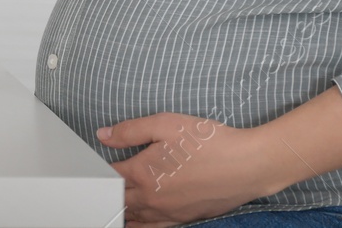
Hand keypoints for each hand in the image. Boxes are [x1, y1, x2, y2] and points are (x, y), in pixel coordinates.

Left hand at [98, 113, 284, 227]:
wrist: (247, 165)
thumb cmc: (209, 141)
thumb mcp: (166, 124)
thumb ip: (131, 130)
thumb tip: (103, 136)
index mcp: (143, 173)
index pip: (110, 176)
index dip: (99, 169)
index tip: (94, 162)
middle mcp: (152, 198)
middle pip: (119, 200)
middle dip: (108, 191)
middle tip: (100, 184)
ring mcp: (168, 213)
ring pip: (134, 219)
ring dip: (121, 210)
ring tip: (112, 203)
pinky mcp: (183, 219)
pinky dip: (140, 226)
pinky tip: (136, 222)